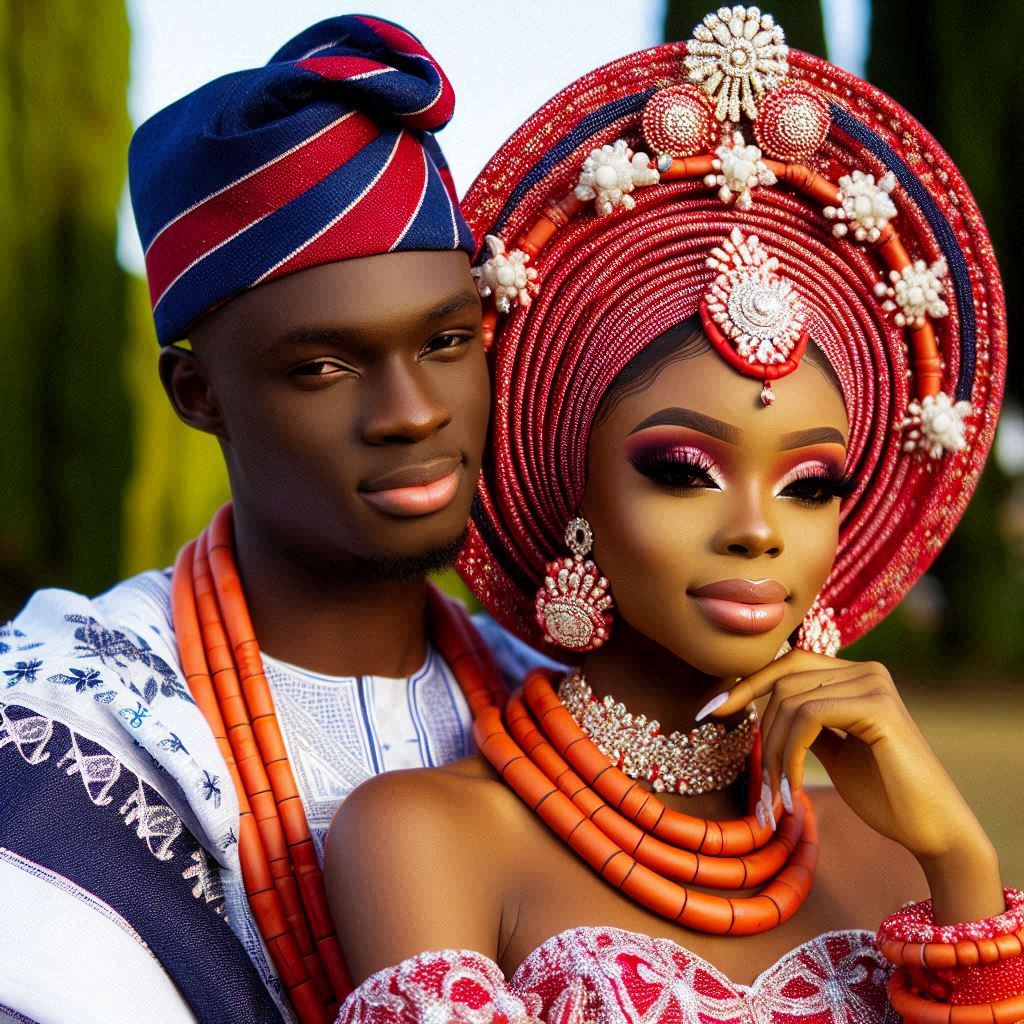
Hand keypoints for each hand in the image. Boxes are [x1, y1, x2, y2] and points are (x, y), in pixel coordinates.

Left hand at [708, 649, 998, 891]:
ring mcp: (874, 683)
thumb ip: (806, 723)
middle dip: (760, 732)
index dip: (745, 685)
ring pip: (790, 702)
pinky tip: (793, 789)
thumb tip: (764, 706)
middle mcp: (866, 669)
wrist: (933, 830)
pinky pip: (809, 718)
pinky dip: (790, 755)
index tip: (710, 712)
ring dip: (773, 752)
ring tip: (778, 794)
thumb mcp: (833, 749)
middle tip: (759, 783)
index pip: (786, 665)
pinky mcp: (878, 706)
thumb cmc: (884, 794)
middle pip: (782, 682)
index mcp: (855, 674)